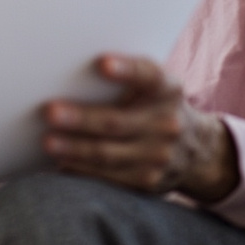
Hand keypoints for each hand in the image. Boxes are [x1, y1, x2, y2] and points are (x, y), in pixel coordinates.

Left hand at [41, 54, 237, 201]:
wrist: (196, 147)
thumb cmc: (155, 104)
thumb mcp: (153, 85)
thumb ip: (125, 78)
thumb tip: (66, 71)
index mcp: (166, 88)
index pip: (147, 75)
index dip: (125, 69)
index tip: (101, 63)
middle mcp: (166, 122)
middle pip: (118, 121)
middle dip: (81, 118)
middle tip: (49, 112)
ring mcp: (159, 155)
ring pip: (109, 153)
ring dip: (74, 149)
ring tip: (48, 142)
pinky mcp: (149, 181)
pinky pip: (109, 177)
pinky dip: (82, 170)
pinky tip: (61, 163)